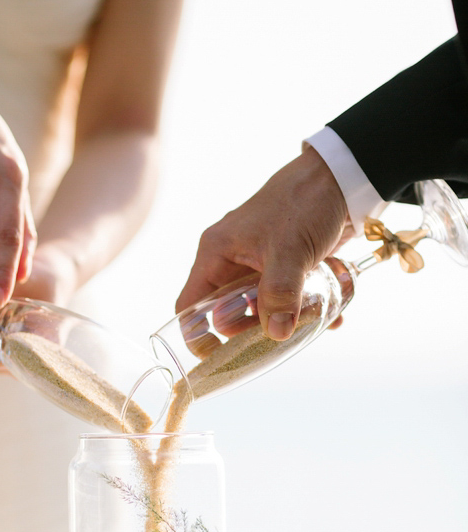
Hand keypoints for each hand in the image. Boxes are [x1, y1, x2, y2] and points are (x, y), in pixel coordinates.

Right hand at [176, 146, 352, 340]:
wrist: (342, 175)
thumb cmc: (304, 202)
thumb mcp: (289, 250)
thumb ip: (280, 293)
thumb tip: (277, 334)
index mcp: (216, 254)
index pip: (190, 305)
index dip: (197, 334)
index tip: (218, 356)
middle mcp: (232, 261)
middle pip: (229, 312)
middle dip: (255, 328)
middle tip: (281, 335)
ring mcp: (259, 263)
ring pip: (263, 307)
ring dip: (288, 317)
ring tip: (317, 320)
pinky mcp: (285, 264)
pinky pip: (288, 296)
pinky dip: (308, 306)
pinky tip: (334, 310)